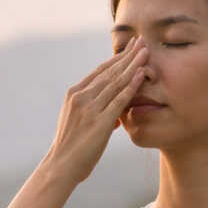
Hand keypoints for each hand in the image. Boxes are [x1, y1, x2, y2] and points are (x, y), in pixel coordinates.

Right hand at [42, 37, 151, 185]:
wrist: (61, 167)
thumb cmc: (71, 150)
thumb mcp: (79, 124)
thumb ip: (96, 114)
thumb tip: (118, 115)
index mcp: (74, 94)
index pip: (99, 71)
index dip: (116, 58)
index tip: (130, 47)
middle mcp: (80, 97)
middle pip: (109, 71)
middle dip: (127, 55)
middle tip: (142, 40)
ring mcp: (89, 108)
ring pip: (115, 82)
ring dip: (132, 65)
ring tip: (146, 52)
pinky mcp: (99, 121)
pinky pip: (119, 99)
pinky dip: (132, 85)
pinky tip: (142, 74)